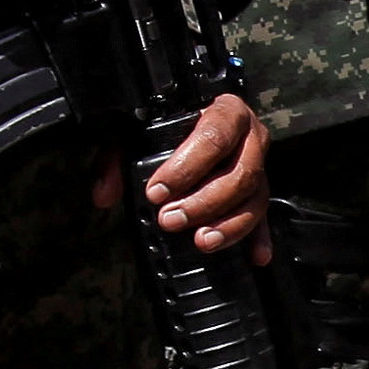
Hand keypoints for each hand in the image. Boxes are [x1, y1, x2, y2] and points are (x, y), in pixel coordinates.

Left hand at [132, 91, 267, 253]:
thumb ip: (118, 159)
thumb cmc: (173, 124)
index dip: (186, 167)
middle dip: (203, 201)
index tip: (157, 191)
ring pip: (255, 198)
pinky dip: (259, 237)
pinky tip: (255, 256)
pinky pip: (265, 217)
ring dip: (228, 224)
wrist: (204, 116)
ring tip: (200, 241)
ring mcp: (261, 167)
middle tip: (169, 219)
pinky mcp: (262, 192)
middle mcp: (252, 138)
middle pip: (239, 173)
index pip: (213, 136)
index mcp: (226, 111)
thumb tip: (103, 196)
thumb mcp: (139, 131)